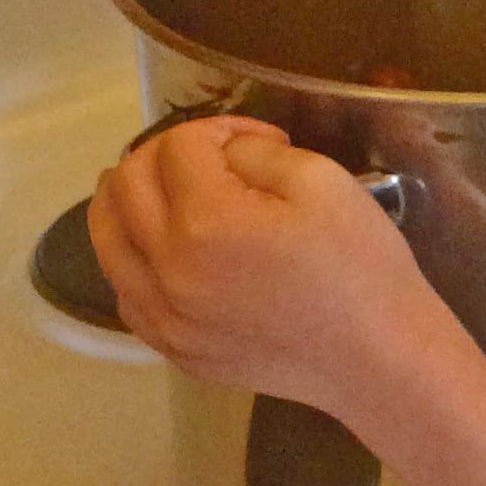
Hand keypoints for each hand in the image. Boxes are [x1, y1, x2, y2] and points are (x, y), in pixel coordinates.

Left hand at [87, 116, 452, 427]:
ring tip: (167, 191)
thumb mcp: (321, 180)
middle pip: (125, 184)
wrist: (377, 358)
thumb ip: (254, 151)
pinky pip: (126, 291)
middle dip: (164, 154)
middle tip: (211, 158)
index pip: (178, 146)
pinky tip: (170, 252)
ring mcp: (163, 317)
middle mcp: (166, 270)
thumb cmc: (359, 265)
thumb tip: (222, 153)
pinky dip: (136, 258)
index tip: (261, 140)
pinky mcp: (173, 349)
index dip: (219, 127)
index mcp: (205, 222)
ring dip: (130, 201)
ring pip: (107, 239)